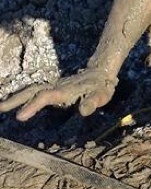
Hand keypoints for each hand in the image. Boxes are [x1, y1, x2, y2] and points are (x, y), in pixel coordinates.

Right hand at [0, 68, 117, 120]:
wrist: (100, 72)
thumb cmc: (101, 87)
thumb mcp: (102, 96)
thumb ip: (93, 103)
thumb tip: (84, 111)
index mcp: (66, 90)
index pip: (46, 97)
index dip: (33, 106)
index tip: (19, 116)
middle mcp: (56, 87)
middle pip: (32, 91)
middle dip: (16, 100)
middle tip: (0, 108)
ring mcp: (54, 86)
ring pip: (31, 90)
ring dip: (16, 97)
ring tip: (1, 106)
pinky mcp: (53, 87)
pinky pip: (35, 90)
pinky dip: (23, 95)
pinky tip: (14, 102)